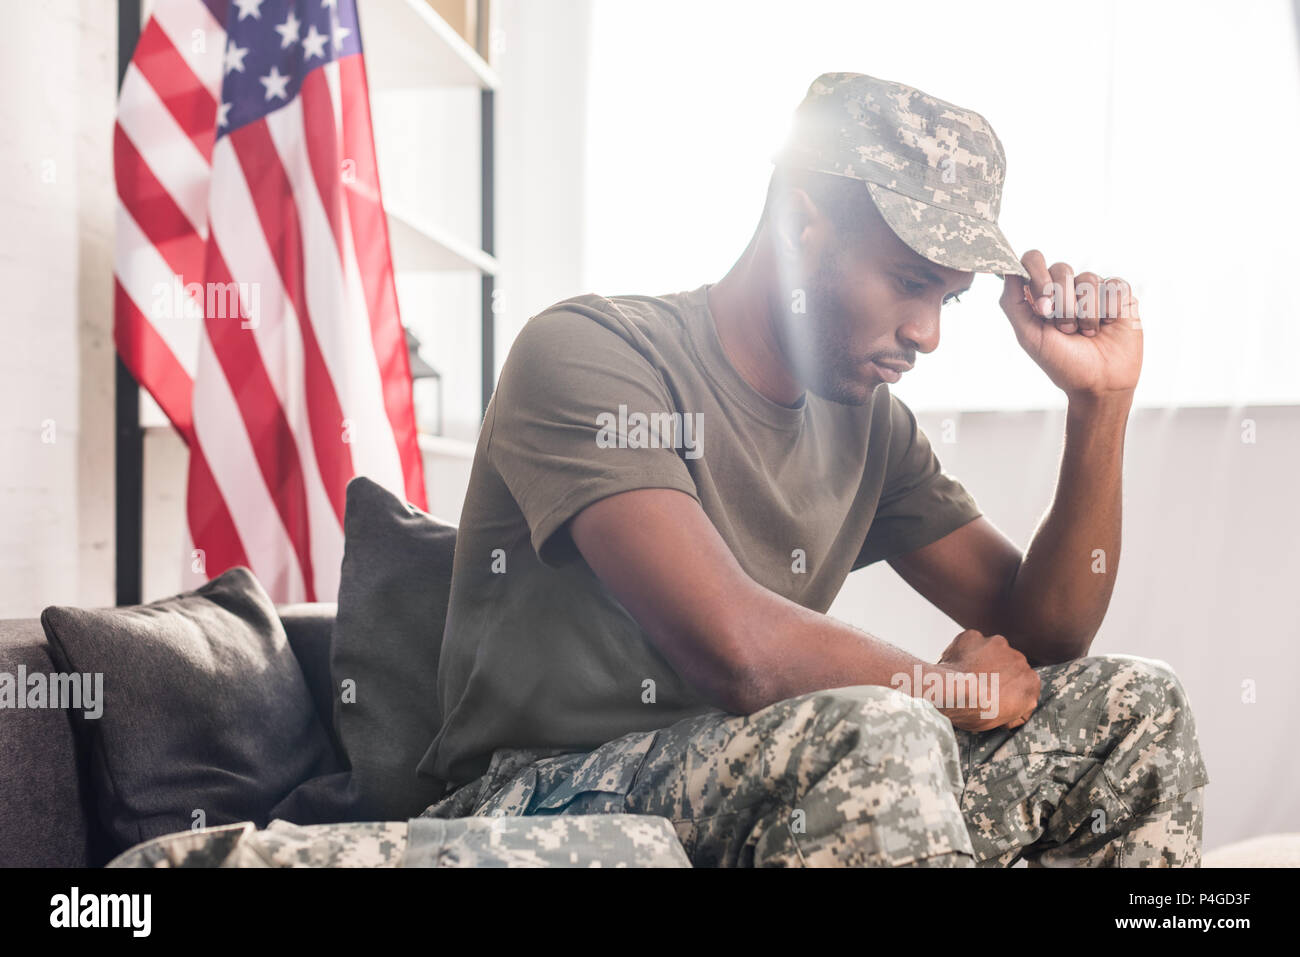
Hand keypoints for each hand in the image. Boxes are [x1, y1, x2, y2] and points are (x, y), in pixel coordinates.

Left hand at [934, 629, 1040, 731]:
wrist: (955, 693)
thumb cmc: (978, 711)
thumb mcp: (1004, 721)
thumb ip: (1013, 710)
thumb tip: (1011, 712)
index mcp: (1031, 681)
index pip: (1022, 686)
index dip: (1007, 692)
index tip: (994, 699)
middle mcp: (1019, 659)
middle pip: (1009, 665)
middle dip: (996, 673)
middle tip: (979, 687)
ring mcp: (996, 644)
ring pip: (990, 652)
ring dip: (981, 660)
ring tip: (965, 677)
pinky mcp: (974, 637)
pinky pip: (970, 644)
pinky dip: (964, 652)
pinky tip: (955, 666)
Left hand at [1000, 250, 1142, 400]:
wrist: (1099, 384)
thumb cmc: (1062, 363)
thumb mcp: (1029, 336)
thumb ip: (1012, 303)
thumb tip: (1007, 269)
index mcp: (1042, 295)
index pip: (1033, 261)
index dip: (1037, 276)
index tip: (1043, 307)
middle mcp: (1067, 288)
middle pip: (1061, 268)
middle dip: (1063, 305)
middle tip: (1066, 330)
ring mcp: (1094, 290)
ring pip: (1089, 278)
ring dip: (1086, 313)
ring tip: (1087, 333)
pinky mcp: (1120, 294)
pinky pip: (1115, 284)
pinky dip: (1109, 310)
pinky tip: (1108, 326)